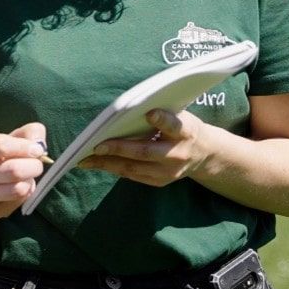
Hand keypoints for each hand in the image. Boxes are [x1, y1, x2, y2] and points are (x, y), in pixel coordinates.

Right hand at [0, 122, 47, 218]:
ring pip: (18, 189)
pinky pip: (19, 201)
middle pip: (14, 170)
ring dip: (30, 180)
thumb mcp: (12, 139)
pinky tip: (21, 187)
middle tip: (37, 164)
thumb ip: (28, 133)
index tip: (37, 149)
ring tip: (28, 176)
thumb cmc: (2, 157)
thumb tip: (38, 143)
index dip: (24, 146)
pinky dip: (27, 192)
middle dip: (34, 166)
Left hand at [79, 109, 211, 186]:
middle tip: (96, 146)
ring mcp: (168, 172)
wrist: (203, 155)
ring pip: (134, 168)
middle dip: (119, 149)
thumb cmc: (184, 128)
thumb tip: (129, 106)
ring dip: (108, 163)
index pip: (174, 126)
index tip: (150, 113)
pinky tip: (97, 163)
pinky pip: (133, 175)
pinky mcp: (160, 181)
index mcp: (185, 132)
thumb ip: (162, 112)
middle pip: (146, 152)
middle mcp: (178, 154)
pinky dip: (114, 168)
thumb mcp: (181, 115)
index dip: (162, 120)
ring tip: (86, 160)